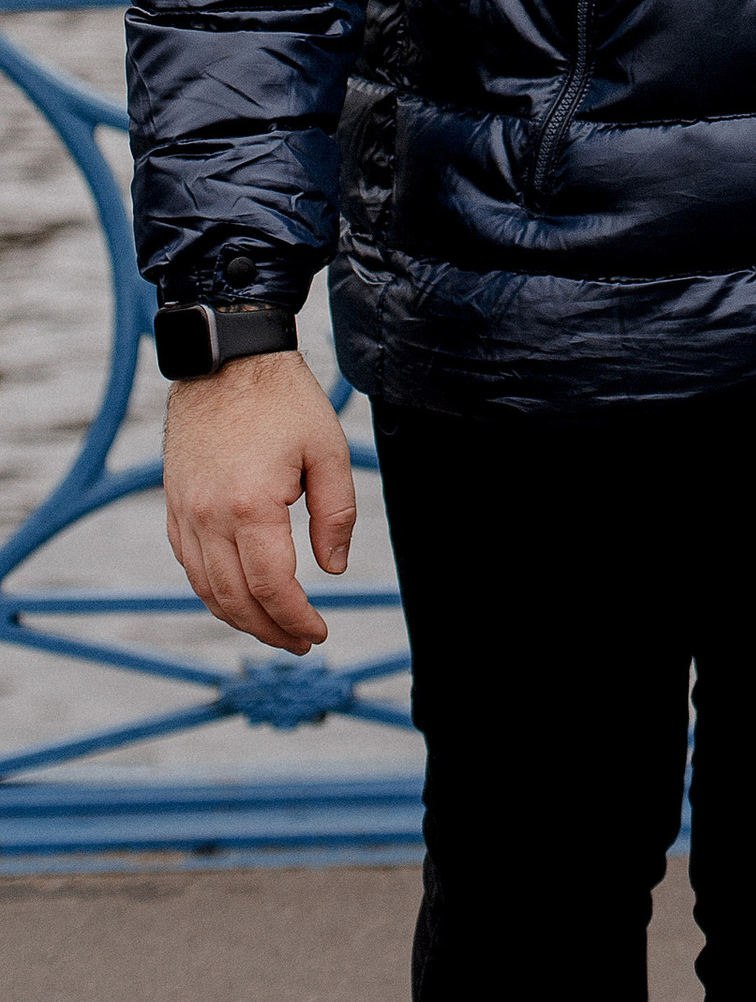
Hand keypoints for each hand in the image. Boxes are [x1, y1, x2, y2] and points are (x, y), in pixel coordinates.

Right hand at [163, 353, 356, 654]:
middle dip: (271, 629)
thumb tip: (334, 568)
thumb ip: (336, 513)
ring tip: (275, 628)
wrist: (225, 360)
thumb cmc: (283, 399)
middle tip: (301, 641)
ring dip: (240, 618)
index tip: (318, 633)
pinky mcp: (174, 506)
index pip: (273, 587)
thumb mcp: (328, 449)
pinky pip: (189, 566)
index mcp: (250, 506)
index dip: (297, 618)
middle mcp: (208, 518)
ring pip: (207, 590)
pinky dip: (213, 592)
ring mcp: (184, 514)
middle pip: (236, 600)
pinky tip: (240, 596)